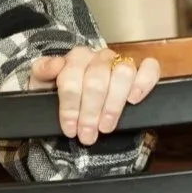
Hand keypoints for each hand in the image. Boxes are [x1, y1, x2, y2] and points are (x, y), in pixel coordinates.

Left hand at [29, 47, 161, 145]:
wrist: (73, 105)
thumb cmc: (58, 94)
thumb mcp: (41, 85)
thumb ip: (42, 71)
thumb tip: (56, 64)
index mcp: (75, 58)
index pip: (72, 77)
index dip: (70, 106)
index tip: (69, 129)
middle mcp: (98, 57)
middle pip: (97, 80)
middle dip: (90, 112)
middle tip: (87, 135)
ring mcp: (120, 62)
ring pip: (123, 74)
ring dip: (114, 104)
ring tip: (106, 127)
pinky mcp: (140, 71)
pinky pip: (150, 69)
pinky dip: (144, 82)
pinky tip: (134, 99)